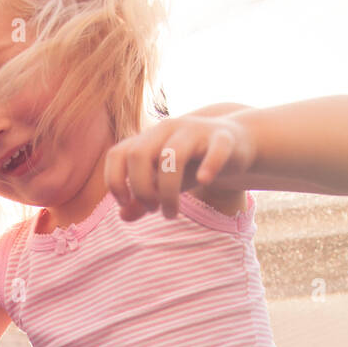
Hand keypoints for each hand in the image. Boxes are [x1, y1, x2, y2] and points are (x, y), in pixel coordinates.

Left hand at [104, 114, 255, 220]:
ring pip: (172, 155)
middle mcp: (167, 130)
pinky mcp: (223, 138)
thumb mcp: (163, 182)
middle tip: (153, 209)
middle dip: (141, 189)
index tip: (125, 202)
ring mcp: (194, 131)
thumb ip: (141, 199)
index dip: (114, 181)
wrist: (233, 141)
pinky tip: (204, 182)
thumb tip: (123, 216)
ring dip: (167, 192)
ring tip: (171, 213)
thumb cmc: (190, 164)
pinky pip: (215, 149)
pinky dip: (209, 165)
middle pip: (139, 154)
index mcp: (148, 139)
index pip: (118, 154)